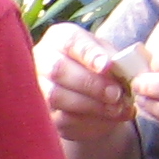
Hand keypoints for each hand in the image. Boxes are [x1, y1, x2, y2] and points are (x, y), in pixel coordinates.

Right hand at [36, 23, 137, 143]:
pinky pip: (61, 118)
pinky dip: (89, 121)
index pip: (69, 40)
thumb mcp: (109, 57)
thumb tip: (120, 69)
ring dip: (90, 104)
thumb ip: (114, 60)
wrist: (93, 96)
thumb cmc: (101, 69)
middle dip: (91, 83)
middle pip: (58, 69)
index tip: (107, 66)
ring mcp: (39, 87)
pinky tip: (108, 118)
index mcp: (60, 38)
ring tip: (116, 108)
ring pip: (56, 96)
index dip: (88, 53)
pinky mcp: (45, 113)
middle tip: (116, 94)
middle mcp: (43, 58)